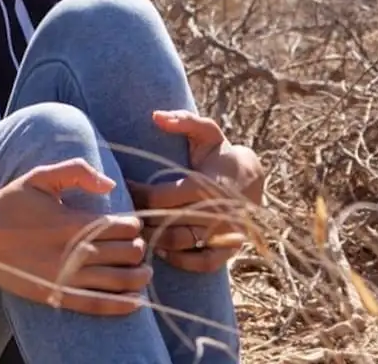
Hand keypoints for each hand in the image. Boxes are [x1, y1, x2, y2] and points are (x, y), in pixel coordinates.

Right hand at [0, 159, 152, 315]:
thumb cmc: (9, 204)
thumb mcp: (39, 177)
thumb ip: (76, 171)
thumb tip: (111, 184)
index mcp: (74, 221)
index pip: (124, 227)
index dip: (134, 226)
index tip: (130, 226)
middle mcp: (75, 250)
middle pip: (128, 253)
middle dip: (138, 249)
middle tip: (134, 247)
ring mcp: (68, 276)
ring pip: (121, 280)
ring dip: (139, 276)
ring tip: (142, 272)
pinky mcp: (59, 295)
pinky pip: (100, 304)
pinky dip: (124, 305)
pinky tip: (136, 302)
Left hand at [129, 110, 262, 273]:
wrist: (254, 177)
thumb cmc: (220, 153)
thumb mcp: (206, 132)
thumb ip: (184, 121)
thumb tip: (156, 115)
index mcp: (204, 185)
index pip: (159, 196)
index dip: (136, 194)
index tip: (123, 188)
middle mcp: (215, 212)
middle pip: (166, 222)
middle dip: (141, 217)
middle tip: (123, 212)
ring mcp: (224, 232)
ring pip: (181, 243)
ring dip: (155, 239)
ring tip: (137, 229)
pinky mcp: (231, 248)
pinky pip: (204, 262)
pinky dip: (182, 261)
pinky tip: (162, 249)